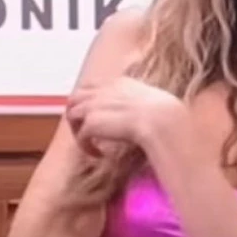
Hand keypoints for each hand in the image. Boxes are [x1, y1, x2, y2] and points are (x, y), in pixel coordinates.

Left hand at [66, 77, 185, 156]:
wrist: (161, 120)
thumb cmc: (165, 113)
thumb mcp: (152, 100)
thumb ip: (141, 103)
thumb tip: (145, 115)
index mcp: (118, 82)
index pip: (92, 86)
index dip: (89, 100)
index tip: (94, 114)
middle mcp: (103, 90)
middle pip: (75, 97)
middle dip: (76, 113)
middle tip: (85, 131)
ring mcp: (95, 105)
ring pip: (72, 114)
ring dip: (77, 130)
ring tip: (89, 144)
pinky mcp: (92, 122)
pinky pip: (80, 135)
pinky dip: (86, 146)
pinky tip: (98, 154)